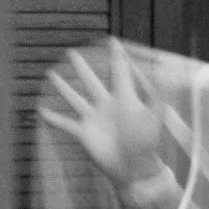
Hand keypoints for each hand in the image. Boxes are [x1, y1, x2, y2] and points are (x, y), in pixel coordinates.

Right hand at [40, 40, 169, 195]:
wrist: (134, 168)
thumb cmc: (147, 144)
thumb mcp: (155, 119)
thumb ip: (158, 98)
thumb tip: (167, 78)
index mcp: (123, 98)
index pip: (119, 71)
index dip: (116, 55)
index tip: (112, 40)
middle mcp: (106, 105)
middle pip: (90, 81)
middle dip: (82, 67)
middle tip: (72, 53)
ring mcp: (93, 119)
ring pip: (74, 98)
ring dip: (63, 88)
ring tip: (51, 75)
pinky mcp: (84, 133)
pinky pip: (65, 124)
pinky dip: (53, 118)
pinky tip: (41, 110)